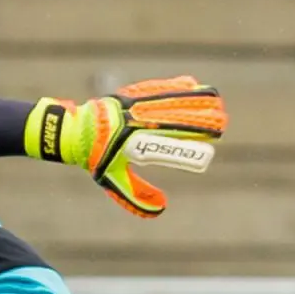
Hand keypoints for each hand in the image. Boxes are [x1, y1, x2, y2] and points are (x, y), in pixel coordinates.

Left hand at [25, 76, 227, 217]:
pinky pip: (157, 88)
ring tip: (217, 101)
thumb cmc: (94, 158)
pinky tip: (193, 84)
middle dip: (201, 116)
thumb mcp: (112, 179)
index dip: (194, 132)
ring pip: (169, 97)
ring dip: (194, 99)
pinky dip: (175, 87)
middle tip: (223, 121)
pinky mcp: (129, 94)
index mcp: (132, 136)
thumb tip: (162, 208)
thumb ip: (135, 195)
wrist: (72, 131)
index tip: (213, 137)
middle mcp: (134, 116)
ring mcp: (132, 103)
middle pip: (174, 113)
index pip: (170, 132)